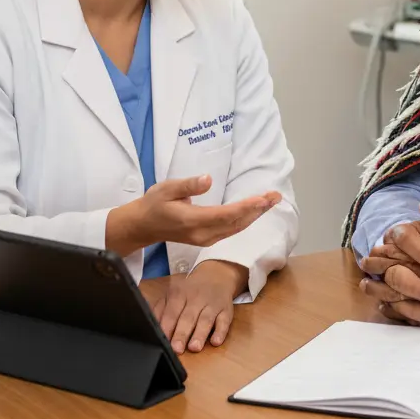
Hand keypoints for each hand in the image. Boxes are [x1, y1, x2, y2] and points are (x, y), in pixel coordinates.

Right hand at [107, 174, 279, 256]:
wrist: (143, 226)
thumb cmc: (154, 203)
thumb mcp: (166, 188)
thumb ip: (188, 186)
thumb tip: (208, 179)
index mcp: (192, 221)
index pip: (225, 215)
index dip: (246, 207)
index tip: (263, 198)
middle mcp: (202, 233)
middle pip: (236, 223)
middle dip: (258, 210)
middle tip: (276, 196)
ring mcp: (205, 239)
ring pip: (236, 228)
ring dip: (255, 215)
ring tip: (271, 201)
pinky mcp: (206, 239)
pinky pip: (231, 230)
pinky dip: (246, 220)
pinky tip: (255, 212)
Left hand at [140, 260, 246, 353]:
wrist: (216, 275)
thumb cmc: (190, 290)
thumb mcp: (173, 295)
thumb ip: (160, 310)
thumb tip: (147, 325)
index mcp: (179, 294)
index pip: (171, 312)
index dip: (167, 327)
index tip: (162, 341)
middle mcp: (196, 298)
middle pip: (188, 317)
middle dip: (182, 333)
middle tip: (176, 349)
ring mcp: (212, 304)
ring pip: (206, 319)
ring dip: (200, 333)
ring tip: (194, 347)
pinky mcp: (226, 309)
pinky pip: (225, 321)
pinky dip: (221, 331)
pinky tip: (216, 341)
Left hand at [360, 203, 419, 325]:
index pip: (397, 249)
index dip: (382, 249)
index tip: (374, 249)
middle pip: (389, 270)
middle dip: (374, 267)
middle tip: (365, 265)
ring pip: (393, 293)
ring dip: (377, 289)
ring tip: (367, 287)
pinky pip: (405, 314)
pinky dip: (393, 310)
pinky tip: (385, 307)